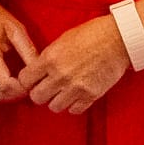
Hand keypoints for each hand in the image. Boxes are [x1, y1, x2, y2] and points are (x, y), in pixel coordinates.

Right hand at [0, 0, 37, 104]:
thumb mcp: (16, 30)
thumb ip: (28, 51)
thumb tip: (40, 70)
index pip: (5, 86)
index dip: (21, 88)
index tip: (32, 81)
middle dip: (15, 95)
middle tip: (28, 85)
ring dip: (6, 97)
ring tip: (19, 84)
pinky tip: (8, 82)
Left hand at [20, 15, 136, 114]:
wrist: (118, 39)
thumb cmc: (91, 34)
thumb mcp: (62, 40)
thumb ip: (48, 57)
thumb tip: (37, 70)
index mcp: (50, 58)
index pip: (25, 80)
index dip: (27, 81)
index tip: (32, 80)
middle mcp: (60, 75)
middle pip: (37, 97)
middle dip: (39, 93)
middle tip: (46, 88)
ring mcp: (76, 87)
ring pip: (54, 107)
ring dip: (56, 101)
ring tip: (62, 93)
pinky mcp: (91, 95)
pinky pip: (74, 110)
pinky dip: (73, 105)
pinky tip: (76, 96)